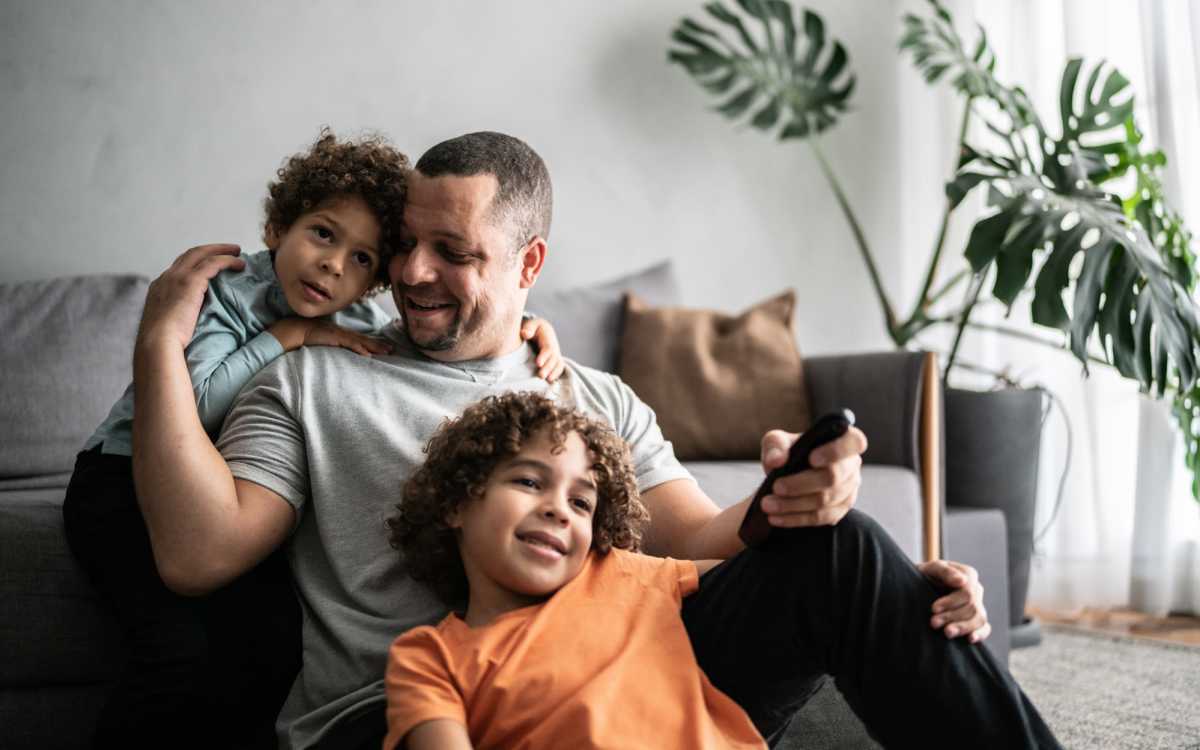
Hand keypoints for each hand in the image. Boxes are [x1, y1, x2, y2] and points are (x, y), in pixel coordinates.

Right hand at [138, 244, 244, 349]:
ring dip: (221, 250)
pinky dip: (227, 260)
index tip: (210, 264)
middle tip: (228, 250)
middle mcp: (167, 277)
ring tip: (237, 252)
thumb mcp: (167, 325)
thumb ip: (176, 318)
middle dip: (210, 249)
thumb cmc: (164, 342)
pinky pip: (213, 263)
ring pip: (202, 254)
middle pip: (190, 254)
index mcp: (159, 287)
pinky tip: (239, 264)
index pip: (179, 268)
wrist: (157, 342)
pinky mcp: (191, 281)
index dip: (196, 263)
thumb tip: (187, 325)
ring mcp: (178, 277)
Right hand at [269, 318, 391, 355]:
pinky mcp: (335, 338)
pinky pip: (350, 344)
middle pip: (365, 340)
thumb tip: (336, 352)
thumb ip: (331, 345)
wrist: (296, 330)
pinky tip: (368, 355)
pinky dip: (359, 349)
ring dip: (375, 347)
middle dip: (379, 345)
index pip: (360, 339)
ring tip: (387, 351)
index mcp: (341, 334)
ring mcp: (340, 335)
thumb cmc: (307, 336)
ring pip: (361, 342)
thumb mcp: (323, 340)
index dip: (372, 343)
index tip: (384, 347)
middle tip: (393, 349)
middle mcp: (343, 333)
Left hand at [520, 316, 565, 381]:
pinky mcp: (555, 360)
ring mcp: (556, 353)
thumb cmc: (532, 328)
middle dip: (548, 367)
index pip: (548, 348)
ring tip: (548, 380)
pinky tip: (550, 382)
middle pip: (553, 358)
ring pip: (558, 364)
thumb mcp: (530, 325)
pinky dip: (556, 374)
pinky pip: (559, 367)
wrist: (539, 329)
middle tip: (541, 375)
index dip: (544, 356)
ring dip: (554, 372)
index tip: (538, 363)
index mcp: (548, 337)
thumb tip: (525, 334)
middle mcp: (554, 346)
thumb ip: (528, 328)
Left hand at [755, 427, 866, 526]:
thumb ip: (775, 446)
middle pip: (833, 477)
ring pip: (825, 501)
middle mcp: (851, 465)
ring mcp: (849, 490)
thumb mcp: (777, 441)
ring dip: (793, 504)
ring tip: (768, 504)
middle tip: (776, 487)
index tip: (811, 458)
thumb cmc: (788, 452)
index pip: (854, 442)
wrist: (787, 475)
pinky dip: (796, 519)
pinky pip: (820, 518)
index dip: (835, 451)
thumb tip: (776, 461)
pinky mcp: (839, 510)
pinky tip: (776, 517)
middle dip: (801, 484)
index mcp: (843, 440)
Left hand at [917, 559, 990, 642]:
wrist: (917, 586)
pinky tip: (970, 639)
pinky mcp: (976, 619)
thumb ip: (945, 571)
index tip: (934, 609)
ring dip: (962, 627)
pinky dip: (980, 634)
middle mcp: (976, 590)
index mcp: (968, 575)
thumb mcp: (930, 569)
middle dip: (952, 616)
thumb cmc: (925, 575)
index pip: (966, 592)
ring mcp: (978, 605)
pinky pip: (985, 628)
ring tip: (947, 633)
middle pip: (972, 607)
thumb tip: (961, 581)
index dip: (951, 602)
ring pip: (979, 619)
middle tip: (933, 623)